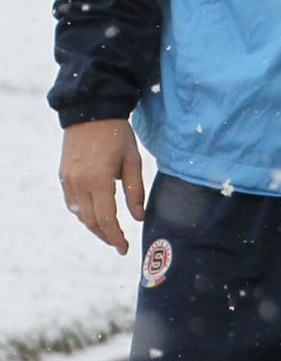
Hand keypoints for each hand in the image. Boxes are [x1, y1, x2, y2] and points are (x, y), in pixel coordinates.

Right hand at [60, 119, 145, 254]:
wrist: (90, 111)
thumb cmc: (117, 135)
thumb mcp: (133, 161)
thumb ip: (135, 192)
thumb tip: (138, 218)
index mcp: (99, 181)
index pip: (106, 220)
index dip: (116, 237)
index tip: (124, 249)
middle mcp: (79, 183)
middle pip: (91, 221)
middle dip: (106, 236)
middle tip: (119, 244)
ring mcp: (68, 180)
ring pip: (79, 214)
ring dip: (94, 226)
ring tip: (110, 231)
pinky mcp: (63, 175)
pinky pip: (72, 202)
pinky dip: (83, 213)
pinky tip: (95, 215)